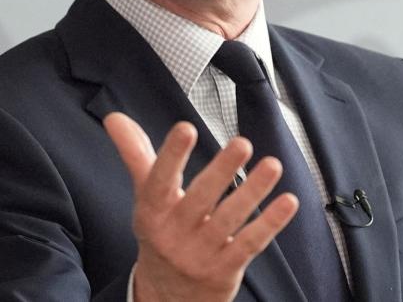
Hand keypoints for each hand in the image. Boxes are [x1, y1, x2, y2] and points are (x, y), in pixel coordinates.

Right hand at [103, 112, 297, 301]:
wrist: (166, 297)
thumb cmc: (160, 234)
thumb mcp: (145, 199)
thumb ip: (135, 156)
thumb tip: (114, 118)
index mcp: (152, 211)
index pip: (159, 180)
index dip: (171, 155)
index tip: (186, 128)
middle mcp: (174, 233)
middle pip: (200, 199)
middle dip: (222, 170)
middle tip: (242, 143)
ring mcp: (200, 254)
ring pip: (229, 220)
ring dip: (252, 192)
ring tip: (272, 164)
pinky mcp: (225, 270)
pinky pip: (249, 244)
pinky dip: (270, 223)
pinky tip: (288, 201)